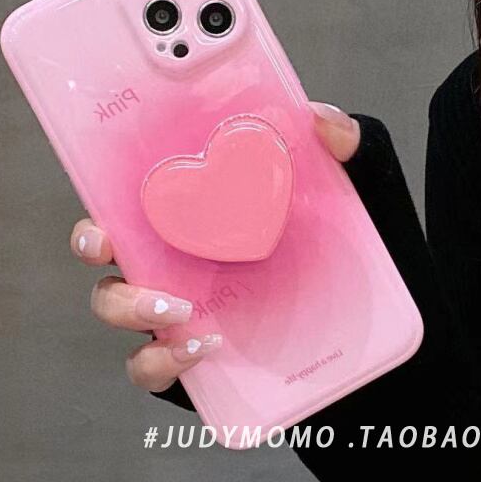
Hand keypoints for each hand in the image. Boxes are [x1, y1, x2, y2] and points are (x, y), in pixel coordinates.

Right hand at [70, 101, 359, 392]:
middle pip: (115, 247)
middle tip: (109, 245)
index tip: (104, 189)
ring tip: (178, 308)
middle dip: (94, 242)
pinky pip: (153, 366)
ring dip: (129, 306)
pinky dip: (162, 360)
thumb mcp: (366, 191)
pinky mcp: (197, 359)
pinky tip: (203, 346)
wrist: (386, 329)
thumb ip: (350, 147)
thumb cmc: (364, 254)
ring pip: (120, 305)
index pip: (145, 190)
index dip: (113, 186)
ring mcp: (187, 308)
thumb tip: (317, 116)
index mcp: (210, 208)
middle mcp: (186, 255)